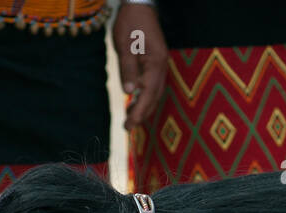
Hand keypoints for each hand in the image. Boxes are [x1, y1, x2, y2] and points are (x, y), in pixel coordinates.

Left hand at [112, 1, 168, 129]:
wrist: (140, 6)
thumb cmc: (130, 23)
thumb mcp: (124, 45)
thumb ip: (127, 69)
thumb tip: (129, 92)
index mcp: (155, 63)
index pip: (147, 94)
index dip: (138, 111)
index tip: (128, 124)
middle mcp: (162, 66)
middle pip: (154, 97)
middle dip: (141, 114)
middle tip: (127, 127)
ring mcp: (161, 65)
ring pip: (155, 93)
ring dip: (144, 107)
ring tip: (130, 118)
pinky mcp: (157, 63)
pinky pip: (154, 85)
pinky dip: (146, 96)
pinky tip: (137, 100)